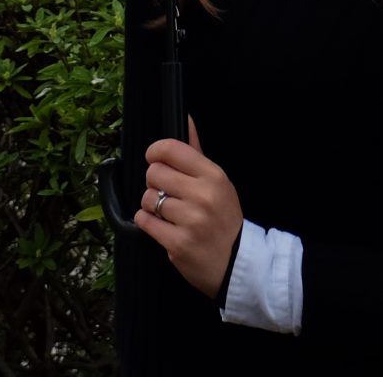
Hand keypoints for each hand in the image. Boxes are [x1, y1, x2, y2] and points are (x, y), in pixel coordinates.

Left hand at [137, 116, 243, 298]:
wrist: (236, 263)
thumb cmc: (223, 218)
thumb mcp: (218, 181)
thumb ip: (196, 151)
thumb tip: (186, 119)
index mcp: (212, 176)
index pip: (171, 149)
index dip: (156, 151)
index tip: (155, 158)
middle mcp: (202, 196)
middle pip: (154, 173)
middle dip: (154, 181)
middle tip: (165, 190)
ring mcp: (190, 221)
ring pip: (148, 198)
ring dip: (151, 204)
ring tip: (165, 211)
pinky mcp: (178, 244)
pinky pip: (145, 221)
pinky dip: (147, 221)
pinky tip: (160, 224)